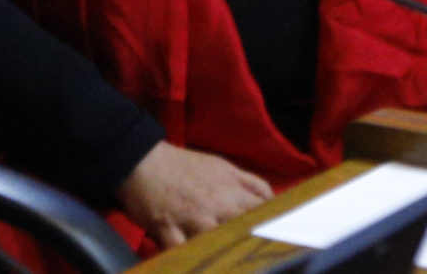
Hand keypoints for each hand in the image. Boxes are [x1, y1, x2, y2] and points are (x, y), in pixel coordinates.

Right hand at [114, 141, 272, 250]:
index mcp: (231, 190)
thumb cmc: (186, 166)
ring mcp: (191, 218)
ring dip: (223, 251)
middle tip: (258, 252)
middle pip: (243, 228)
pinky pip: (179, 250)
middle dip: (252, 241)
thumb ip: (250, 183)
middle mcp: (215, 206)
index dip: (274, 224)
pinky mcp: (167, 229)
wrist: (144, 162)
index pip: (262, 210)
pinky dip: (186, 258)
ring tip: (232, 261)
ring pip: (215, 241)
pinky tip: (195, 264)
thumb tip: (274, 199)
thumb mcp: (224, 167)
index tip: (282, 236)